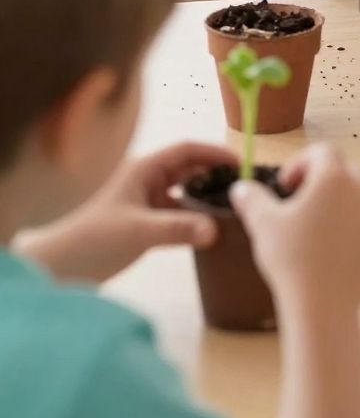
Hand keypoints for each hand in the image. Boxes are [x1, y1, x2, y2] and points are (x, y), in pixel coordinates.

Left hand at [15, 141, 236, 281]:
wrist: (58, 267)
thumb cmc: (94, 240)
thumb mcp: (138, 232)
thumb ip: (178, 229)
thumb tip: (217, 228)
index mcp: (143, 169)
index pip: (186, 150)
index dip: (214, 153)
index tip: (242, 163)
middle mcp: (144, 180)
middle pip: (186, 168)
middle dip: (213, 173)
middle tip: (241, 187)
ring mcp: (142, 201)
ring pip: (181, 192)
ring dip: (203, 197)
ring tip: (230, 207)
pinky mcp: (140, 222)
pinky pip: (174, 213)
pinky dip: (192, 217)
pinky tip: (207, 230)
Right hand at [232, 144, 359, 314]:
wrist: (323, 307)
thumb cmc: (291, 259)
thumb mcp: (262, 224)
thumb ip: (251, 198)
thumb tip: (241, 187)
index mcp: (334, 178)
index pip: (322, 151)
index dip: (300, 163)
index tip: (285, 188)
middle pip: (344, 169)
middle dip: (321, 179)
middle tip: (298, 203)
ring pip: (358, 195)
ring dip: (338, 201)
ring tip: (313, 227)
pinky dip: (351, 225)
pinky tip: (330, 248)